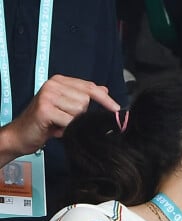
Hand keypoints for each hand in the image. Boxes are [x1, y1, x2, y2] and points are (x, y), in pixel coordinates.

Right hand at [0, 74, 120, 166]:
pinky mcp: (45, 109)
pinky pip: (70, 121)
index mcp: (60, 81)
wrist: (22, 135)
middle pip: (86, 101)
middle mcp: (53, 84)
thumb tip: (105, 90)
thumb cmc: (46, 123)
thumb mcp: (67, 108)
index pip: (90, 87)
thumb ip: (84, 97)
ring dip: (72, 122)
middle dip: (81, 115)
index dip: (105, 99)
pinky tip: (56, 128)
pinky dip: (66, 129)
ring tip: (59, 123)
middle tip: (65, 120)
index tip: (117, 109)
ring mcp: (48, 95)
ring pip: (79, 111)